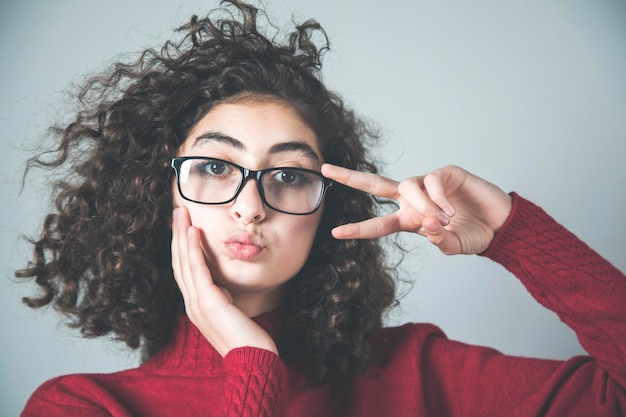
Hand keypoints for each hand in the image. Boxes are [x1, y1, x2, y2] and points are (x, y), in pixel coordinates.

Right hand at [171, 207, 277, 355]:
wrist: (253, 360)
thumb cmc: (246, 339)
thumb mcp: (229, 313)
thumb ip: (221, 299)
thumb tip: (223, 287)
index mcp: (195, 306)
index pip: (183, 270)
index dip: (181, 246)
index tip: (183, 225)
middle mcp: (191, 304)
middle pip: (178, 262)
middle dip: (177, 234)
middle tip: (177, 211)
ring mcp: (197, 303)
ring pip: (184, 262)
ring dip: (181, 235)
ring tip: (181, 213)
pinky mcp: (208, 302)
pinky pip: (197, 270)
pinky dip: (193, 249)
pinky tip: (193, 232)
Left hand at [321, 164, 511, 254]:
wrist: (500, 224)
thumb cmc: (474, 235)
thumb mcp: (453, 246)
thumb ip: (439, 241)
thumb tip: (427, 225)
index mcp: (409, 219)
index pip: (378, 224)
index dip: (359, 228)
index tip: (336, 233)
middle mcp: (413, 200)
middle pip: (375, 185)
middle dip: (350, 178)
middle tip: (325, 170)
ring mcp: (427, 185)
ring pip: (407, 185)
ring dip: (423, 205)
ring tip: (444, 220)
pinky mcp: (445, 173)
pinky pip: (432, 181)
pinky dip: (439, 198)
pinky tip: (452, 209)